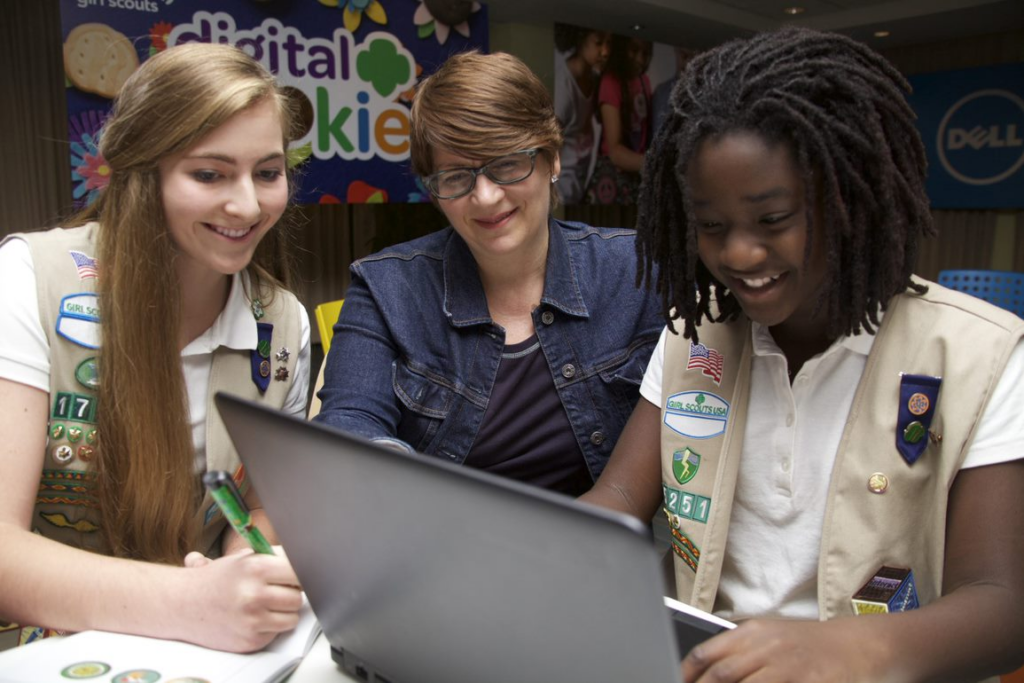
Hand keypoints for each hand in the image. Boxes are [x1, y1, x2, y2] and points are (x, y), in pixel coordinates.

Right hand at [177, 548, 302, 651]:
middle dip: (289, 593)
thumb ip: (274, 559)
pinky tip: (252, 618)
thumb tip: (305, 557)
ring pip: (292, 617)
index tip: (292, 576)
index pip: (299, 571)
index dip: (297, 575)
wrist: (182, 604)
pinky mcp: (250, 640)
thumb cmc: (215, 579)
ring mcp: (253, 620)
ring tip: (263, 604)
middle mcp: (255, 594)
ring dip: (282, 612)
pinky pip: (276, 633)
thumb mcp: (243, 559)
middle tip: (273, 590)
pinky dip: (269, 627)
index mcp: (256, 567)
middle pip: (298, 597)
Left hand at [681, 618, 895, 682]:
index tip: (679, 682)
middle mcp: (767, 646)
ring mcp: (788, 666)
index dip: (687, 673)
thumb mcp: (771, 637)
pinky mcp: (808, 682)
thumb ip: (739, 652)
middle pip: (721, 674)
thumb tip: (703, 671)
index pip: (707, 652)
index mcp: (753, 632)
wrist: (858, 646)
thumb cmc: (809, 645)